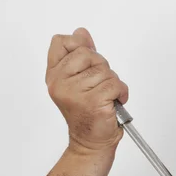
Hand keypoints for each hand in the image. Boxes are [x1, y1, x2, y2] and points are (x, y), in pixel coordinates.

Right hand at [45, 27, 128, 152]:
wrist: (90, 142)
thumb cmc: (87, 113)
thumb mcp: (79, 80)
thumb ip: (80, 55)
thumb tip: (81, 33)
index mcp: (54, 75)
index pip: (61, 42)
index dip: (79, 46)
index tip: (87, 63)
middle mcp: (60, 83)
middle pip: (88, 53)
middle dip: (101, 67)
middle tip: (98, 86)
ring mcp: (75, 92)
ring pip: (104, 70)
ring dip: (112, 83)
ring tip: (105, 98)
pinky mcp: (93, 101)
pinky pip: (115, 84)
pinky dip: (120, 93)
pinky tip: (113, 102)